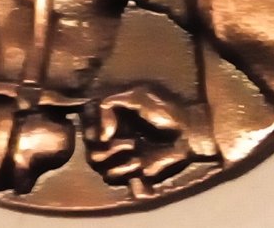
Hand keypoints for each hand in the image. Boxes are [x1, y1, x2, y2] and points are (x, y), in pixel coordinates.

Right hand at [83, 85, 217, 185]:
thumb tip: (101, 135)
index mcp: (112, 115)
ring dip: (120, 159)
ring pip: (97, 163)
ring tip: (139, 154)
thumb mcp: (139, 95)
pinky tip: (143, 165)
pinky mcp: (128, 172)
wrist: (189, 135)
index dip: (92, 127)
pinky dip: (128, 172)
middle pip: (88, 147)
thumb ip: (111, 102)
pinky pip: (112, 177)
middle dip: (110, 147)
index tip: (108, 132)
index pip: (84, 120)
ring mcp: (119, 155)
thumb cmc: (168, 112)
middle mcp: (111, 135)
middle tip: (132, 142)